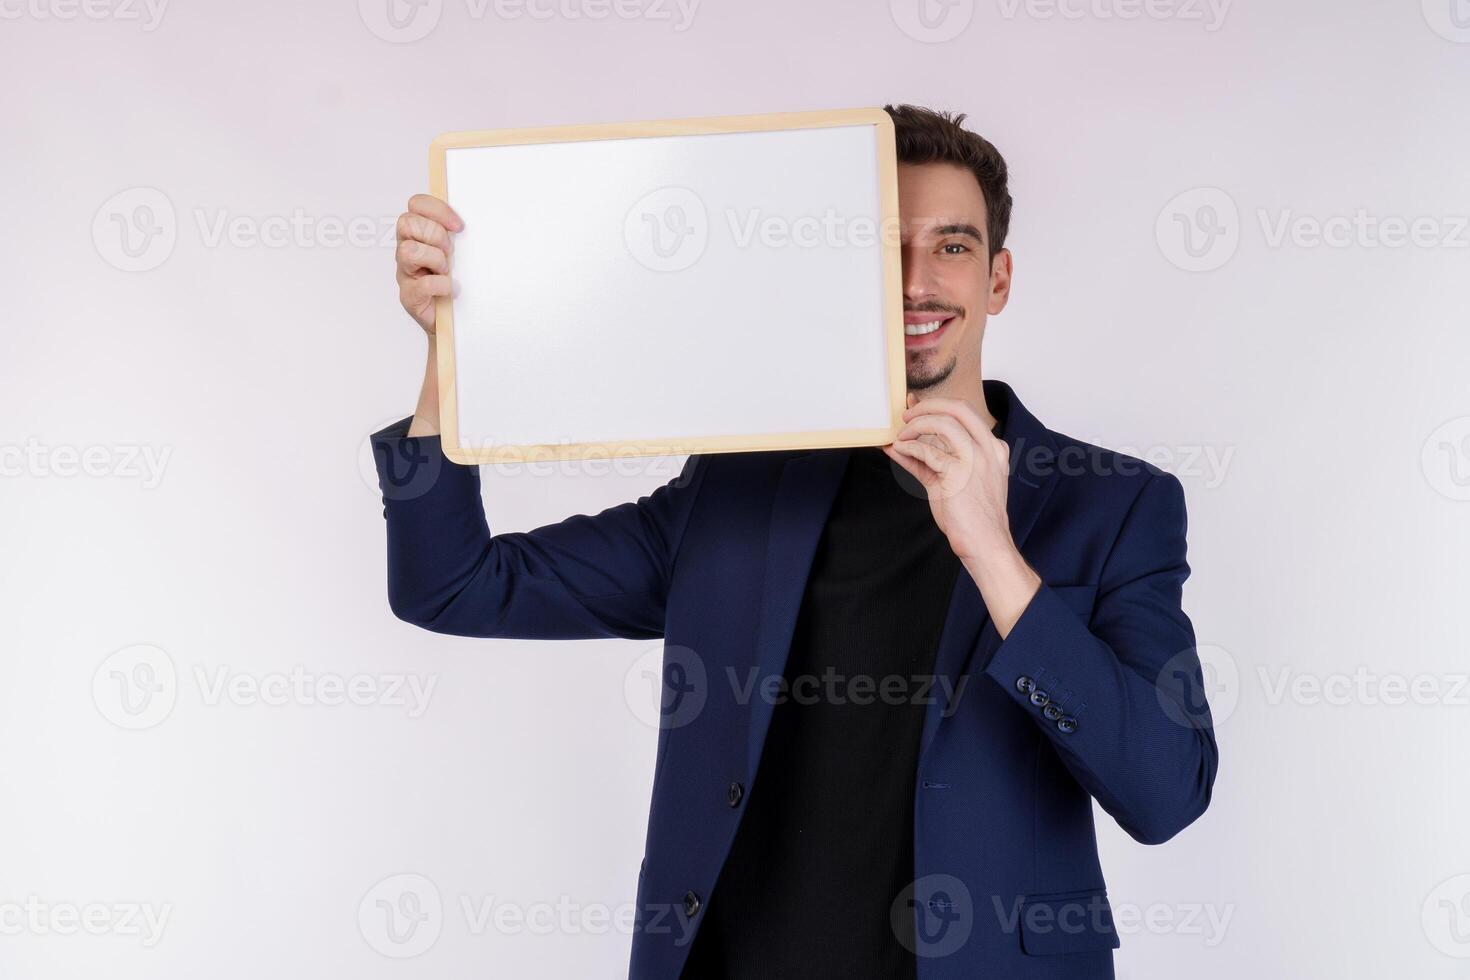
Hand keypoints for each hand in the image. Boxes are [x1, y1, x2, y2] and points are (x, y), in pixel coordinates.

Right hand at [395, 194, 461, 334]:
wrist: (450, 322)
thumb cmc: (454, 284)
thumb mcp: (458, 254)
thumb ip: (457, 235)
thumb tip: (474, 222)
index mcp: (418, 235)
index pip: (416, 204)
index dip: (437, 209)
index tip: (459, 226)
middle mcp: (406, 250)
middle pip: (407, 222)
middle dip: (435, 234)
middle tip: (450, 251)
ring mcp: (405, 273)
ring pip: (408, 251)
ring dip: (435, 259)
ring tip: (446, 271)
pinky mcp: (409, 296)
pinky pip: (423, 284)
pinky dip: (441, 285)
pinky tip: (450, 289)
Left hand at [882, 392, 1011, 560]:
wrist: (984, 543)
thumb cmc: (970, 516)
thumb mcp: (951, 481)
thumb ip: (928, 460)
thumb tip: (900, 443)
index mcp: (993, 448)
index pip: (965, 413)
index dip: (936, 405)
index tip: (915, 407)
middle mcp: (989, 448)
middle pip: (957, 409)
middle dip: (927, 406)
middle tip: (906, 415)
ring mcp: (976, 459)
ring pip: (943, 423)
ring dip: (915, 426)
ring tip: (901, 436)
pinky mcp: (959, 473)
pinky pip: (928, 451)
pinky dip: (909, 448)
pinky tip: (899, 450)